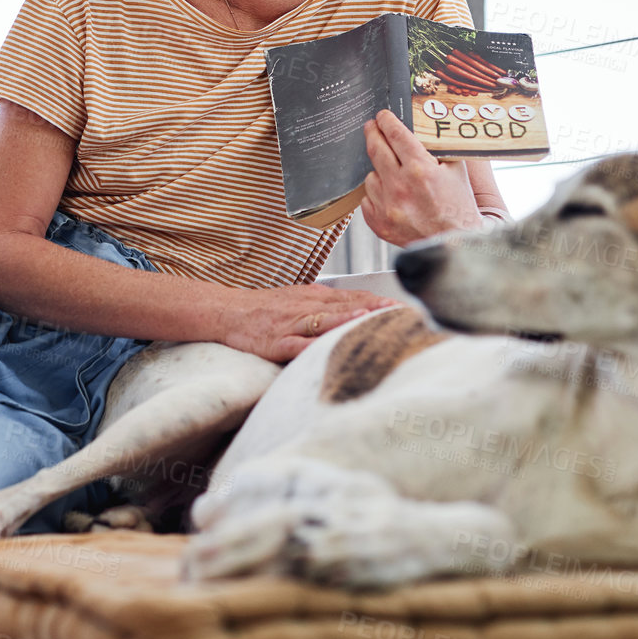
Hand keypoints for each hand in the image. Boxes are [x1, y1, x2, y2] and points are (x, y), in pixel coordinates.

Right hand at [217, 285, 402, 363]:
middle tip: (408, 316)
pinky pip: (300, 342)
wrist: (228, 311)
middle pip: (350, 305)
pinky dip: (317, 341)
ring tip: (379, 320)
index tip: (410, 307)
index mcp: (317, 296)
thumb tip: (364, 312)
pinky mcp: (278, 340)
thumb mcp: (302, 300)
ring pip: (328, 319)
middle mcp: (309, 305)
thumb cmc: (267, 309)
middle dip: (380, 310)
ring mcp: (293, 322)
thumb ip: (331, 307)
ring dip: (354, 319)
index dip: (384, 301)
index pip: (357, 296)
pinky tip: (332, 342)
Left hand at [360, 109, 483, 246]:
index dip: (386, 121)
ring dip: (380, 172)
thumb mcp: (455, 170)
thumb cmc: (458, 206)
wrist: (454, 243)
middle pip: (376, 149)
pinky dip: (377, 196)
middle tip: (371, 127)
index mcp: (420, 170)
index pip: (396, 135)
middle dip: (373, 133)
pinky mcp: (378, 223)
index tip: (382, 116)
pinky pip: (367, 199)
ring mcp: (387, 207)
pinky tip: (393, 199)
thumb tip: (418, 129)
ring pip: (371, 176)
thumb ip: (436, 149)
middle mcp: (400, 187)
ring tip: (395, 178)